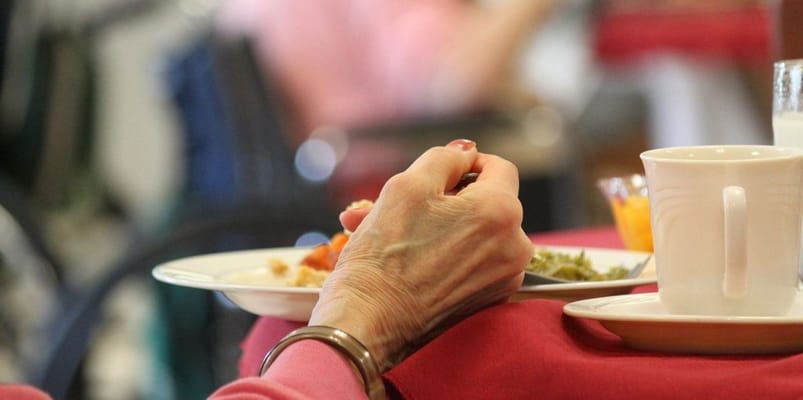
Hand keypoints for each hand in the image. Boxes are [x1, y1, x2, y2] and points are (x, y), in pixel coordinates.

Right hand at [309, 139, 532, 369]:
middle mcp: (515, 246)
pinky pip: (472, 261)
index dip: (467, 163)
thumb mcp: (407, 185)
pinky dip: (444, 253)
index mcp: (501, 211)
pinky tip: (405, 256)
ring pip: (475, 233)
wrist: (367, 324)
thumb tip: (466, 152)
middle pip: (486, 202)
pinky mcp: (488, 300)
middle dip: (444, 199)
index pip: (499, 167)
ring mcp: (504, 278)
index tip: (438, 174)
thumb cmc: (383, 255)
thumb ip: (445, 157)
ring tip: (391, 231)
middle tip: (399, 205)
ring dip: (437, 225)